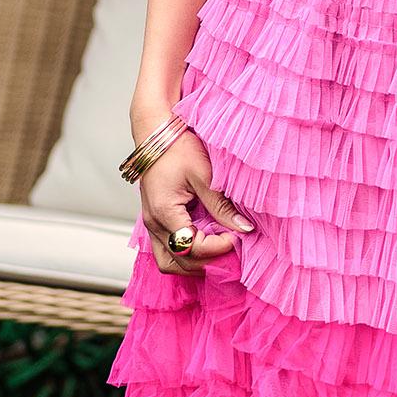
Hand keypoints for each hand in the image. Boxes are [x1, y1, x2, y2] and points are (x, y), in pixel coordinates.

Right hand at [131, 107, 252, 275]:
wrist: (155, 132)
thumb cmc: (177, 147)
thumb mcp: (204, 175)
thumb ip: (222, 206)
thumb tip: (244, 229)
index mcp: (164, 212)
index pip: (193, 248)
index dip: (218, 248)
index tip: (237, 238)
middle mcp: (153, 224)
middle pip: (181, 263)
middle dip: (209, 261)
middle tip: (232, 248)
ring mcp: (152, 225)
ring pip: (170, 263)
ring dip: (195, 264)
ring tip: (218, 251)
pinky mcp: (156, 222)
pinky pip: (168, 251)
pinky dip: (187, 255)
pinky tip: (206, 243)